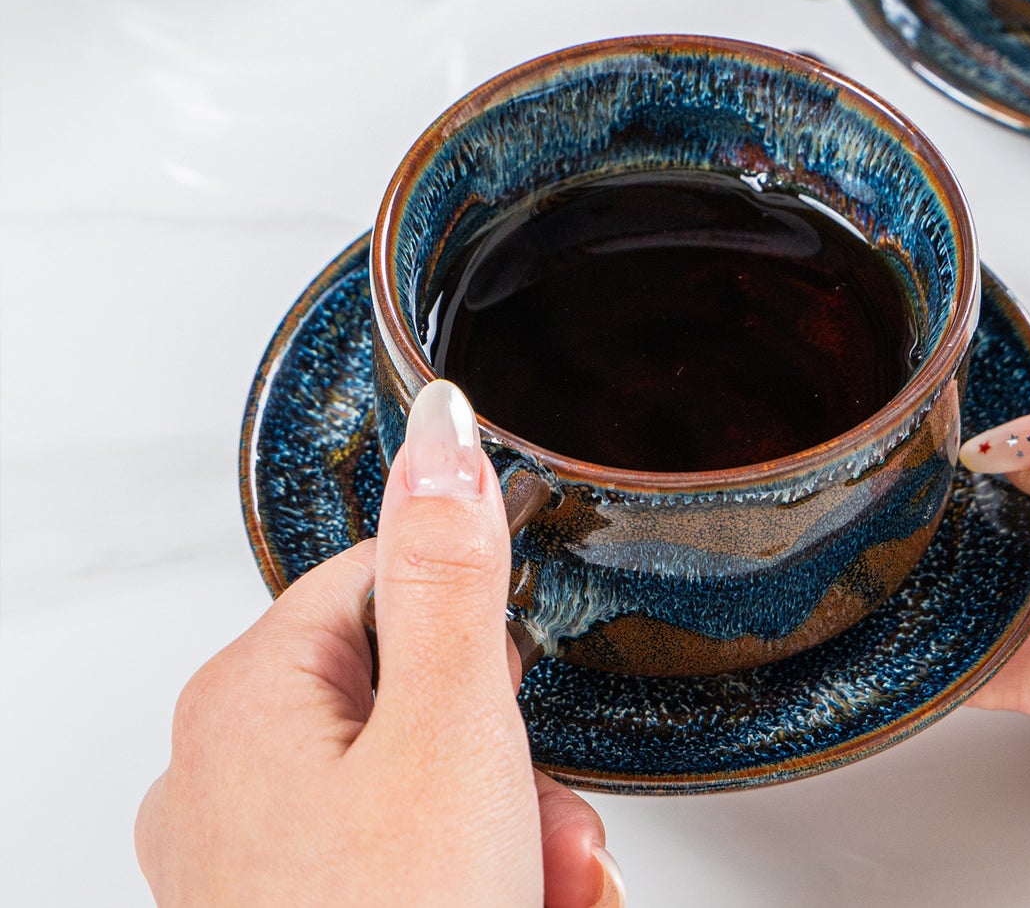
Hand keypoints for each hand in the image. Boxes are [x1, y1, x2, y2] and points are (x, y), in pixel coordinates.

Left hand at [136, 381, 623, 907]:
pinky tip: (511, 905)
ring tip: (539, 886)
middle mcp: (227, 769)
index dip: (472, 635)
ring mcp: (252, 857)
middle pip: (410, 687)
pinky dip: (467, 872)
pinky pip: (396, 854)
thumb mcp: (450, 732)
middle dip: (502, 751)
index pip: (388, 577)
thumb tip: (441, 432)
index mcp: (247, 695)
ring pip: (415, 778)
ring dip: (503, 822)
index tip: (505, 696)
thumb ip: (449, 571)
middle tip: (535, 819)